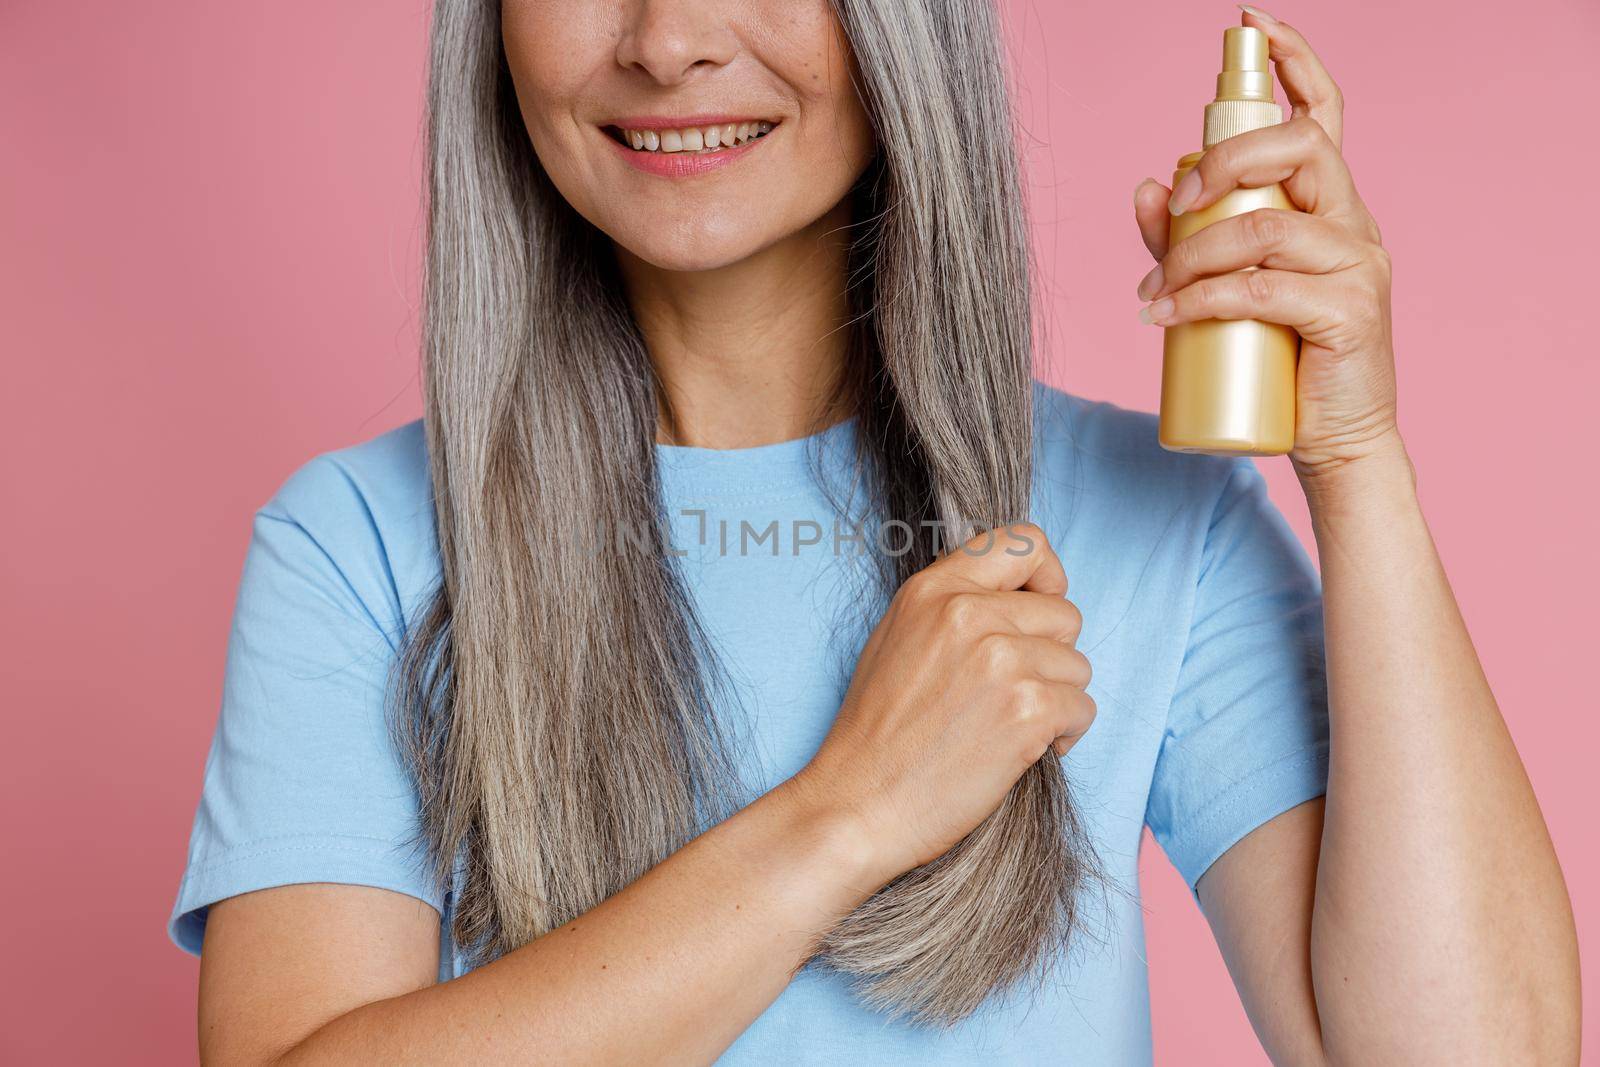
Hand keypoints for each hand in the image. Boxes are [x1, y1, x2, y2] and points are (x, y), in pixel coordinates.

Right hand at [792, 524, 1094, 884]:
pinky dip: (1063, 736)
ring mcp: (1000, 660)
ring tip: (1010, 726)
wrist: (858, 804)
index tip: (1040, 612)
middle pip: (1065, 614)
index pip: (1024, 542)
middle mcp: (968, 614)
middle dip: (1052, 657)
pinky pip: (1083, 709)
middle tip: (1014, 692)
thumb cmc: (876, 733)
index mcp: (934, 589)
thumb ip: (953, 604)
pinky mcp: (1025, 711)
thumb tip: (1018, 596)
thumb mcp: (898, 637)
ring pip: (1078, 666)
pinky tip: (1022, 751)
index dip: (1047, 577)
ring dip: (1057, 700)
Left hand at [1132, 7, 1401, 480]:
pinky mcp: (1350, 314)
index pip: (1323, 115)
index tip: (1254, 25)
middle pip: (1302, 148)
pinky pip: (1264, 288)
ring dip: (1194, 252)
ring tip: (1155, 291)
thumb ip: (1186, 236)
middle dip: (1226, 160)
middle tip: (1179, 199)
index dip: (1294, 63)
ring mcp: (1358, 266)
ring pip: (1267, 226)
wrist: (1333, 440)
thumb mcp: (1225, 287)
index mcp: (1329, 206)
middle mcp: (1353, 223)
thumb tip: (1147, 183)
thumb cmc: (1281, 360)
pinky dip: (1204, 298)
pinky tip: (1166, 316)